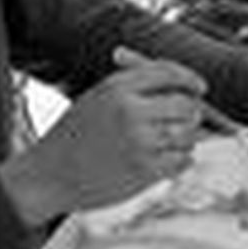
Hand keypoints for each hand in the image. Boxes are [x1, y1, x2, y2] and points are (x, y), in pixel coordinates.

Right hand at [0, 52, 207, 226]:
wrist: (47, 175)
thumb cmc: (73, 137)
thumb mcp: (96, 98)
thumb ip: (136, 87)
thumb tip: (182, 83)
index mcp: (117, 88)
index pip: (169, 73)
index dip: (190, 79)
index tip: (200, 87)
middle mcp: (130, 111)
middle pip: (186, 104)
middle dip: (192, 111)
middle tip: (188, 118)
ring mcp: (139, 142)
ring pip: (189, 134)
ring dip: (186, 139)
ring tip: (168, 142)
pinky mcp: (144, 171)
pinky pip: (183, 160)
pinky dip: (181, 160)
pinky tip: (165, 159)